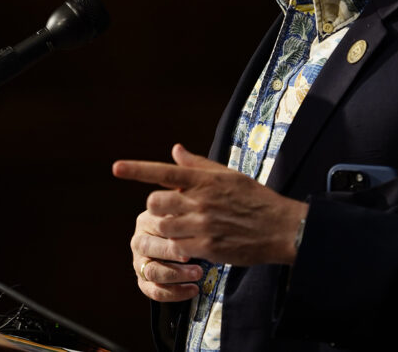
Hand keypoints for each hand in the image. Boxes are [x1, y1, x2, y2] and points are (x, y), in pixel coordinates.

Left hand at [113, 143, 307, 300]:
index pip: (164, 171)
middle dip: (156, 208)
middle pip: (155, 202)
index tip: (116, 168)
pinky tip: (191, 244)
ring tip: (180, 229)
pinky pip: (178, 247)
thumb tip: (175, 149)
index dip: (137, 169)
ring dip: (165, 229)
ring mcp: (203, 224)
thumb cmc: (254, 199)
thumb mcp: (228, 175)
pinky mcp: (207, 247)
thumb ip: (198, 165)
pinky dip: (179, 246)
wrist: (281, 228)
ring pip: (163, 227)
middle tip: (169, 211)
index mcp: (204, 179)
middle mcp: (200, 200)